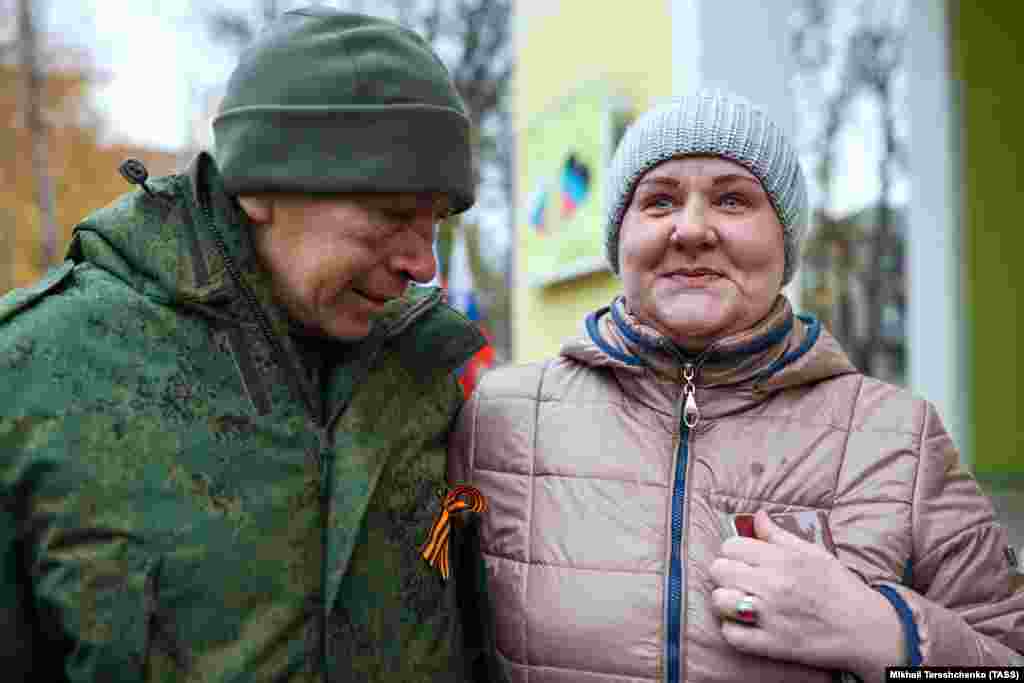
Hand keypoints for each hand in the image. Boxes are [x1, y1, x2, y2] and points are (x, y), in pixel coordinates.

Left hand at [709, 510, 905, 679]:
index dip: (734, 551)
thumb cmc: (840, 588)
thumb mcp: (814, 553)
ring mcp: (771, 616)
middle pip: (719, 571)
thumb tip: (757, 516)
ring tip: (740, 601)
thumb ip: (780, 535)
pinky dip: (732, 629)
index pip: (731, 546)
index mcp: (782, 560)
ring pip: (720, 601)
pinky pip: (732, 634)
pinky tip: (743, 623)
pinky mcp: (772, 644)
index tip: (743, 559)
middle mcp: (773, 586)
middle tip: (740, 579)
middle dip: (727, 573)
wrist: (866, 629)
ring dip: (726, 600)